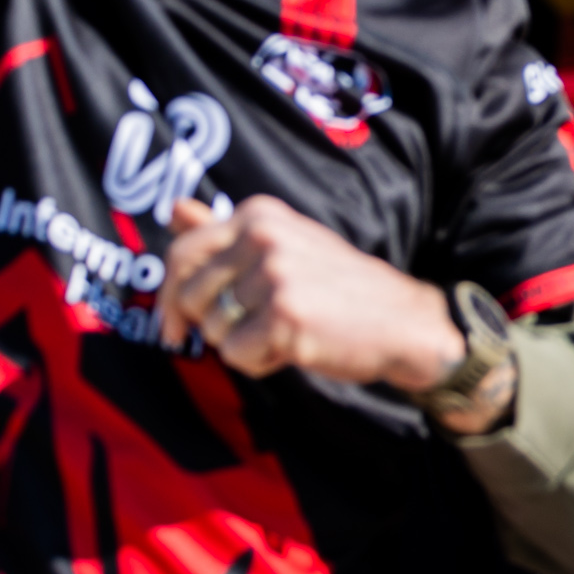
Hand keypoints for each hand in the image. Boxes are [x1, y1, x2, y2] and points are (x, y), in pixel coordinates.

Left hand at [159, 194, 467, 388]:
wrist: (404, 322)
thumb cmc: (342, 288)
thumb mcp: (286, 244)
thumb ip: (226, 232)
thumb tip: (174, 210)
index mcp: (260, 214)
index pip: (183, 252)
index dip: (169, 295)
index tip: (173, 326)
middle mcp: (263, 237)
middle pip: (190, 296)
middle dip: (210, 325)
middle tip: (251, 332)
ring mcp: (274, 276)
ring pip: (213, 329)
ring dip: (242, 344)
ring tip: (285, 333)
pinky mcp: (284, 317)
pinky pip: (236, 355)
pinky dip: (260, 363)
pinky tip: (294, 349)